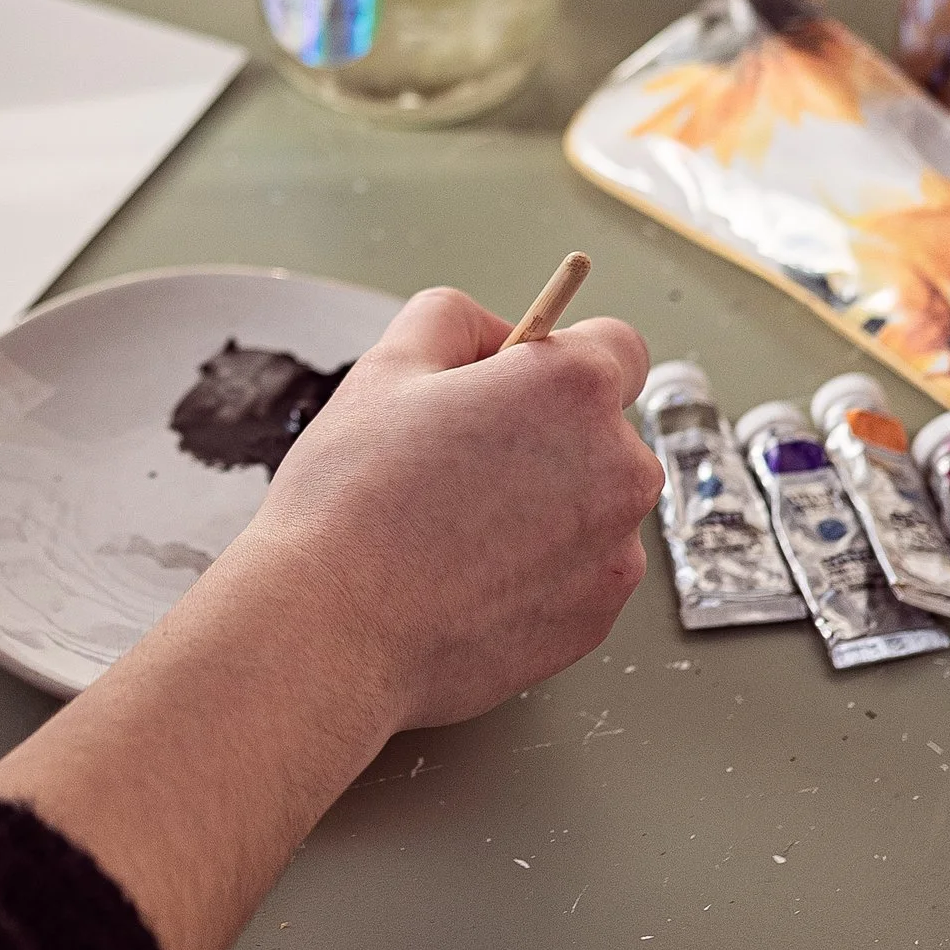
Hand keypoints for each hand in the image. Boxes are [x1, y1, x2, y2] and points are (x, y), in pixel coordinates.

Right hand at [246, 286, 659, 738]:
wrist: (331, 630)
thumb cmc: (351, 502)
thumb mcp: (386, 367)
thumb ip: (454, 320)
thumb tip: (496, 336)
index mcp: (573, 389)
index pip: (618, 347)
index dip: (559, 358)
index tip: (517, 382)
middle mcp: (618, 467)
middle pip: (602, 431)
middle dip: (546, 437)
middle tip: (458, 461)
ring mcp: (614, 550)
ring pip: (591, 506)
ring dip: (545, 507)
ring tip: (454, 529)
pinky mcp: (597, 617)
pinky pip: (580, 573)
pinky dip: (538, 571)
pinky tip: (466, 576)